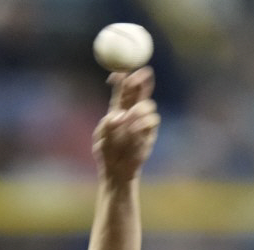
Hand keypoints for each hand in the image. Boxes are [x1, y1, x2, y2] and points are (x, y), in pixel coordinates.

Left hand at [92, 66, 159, 181]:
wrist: (117, 172)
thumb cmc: (107, 154)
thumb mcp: (101, 138)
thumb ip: (107, 125)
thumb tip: (119, 116)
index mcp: (117, 109)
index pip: (122, 89)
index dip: (122, 78)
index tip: (120, 73)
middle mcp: (131, 112)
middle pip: (139, 90)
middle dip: (140, 80)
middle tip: (137, 76)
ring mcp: (142, 121)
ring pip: (148, 104)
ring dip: (139, 107)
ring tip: (130, 116)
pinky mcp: (150, 133)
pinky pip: (152, 121)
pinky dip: (143, 122)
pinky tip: (134, 129)